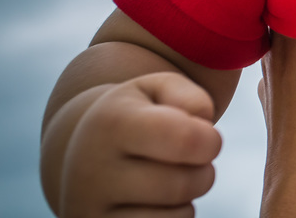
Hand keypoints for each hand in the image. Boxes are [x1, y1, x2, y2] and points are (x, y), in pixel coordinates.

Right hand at [56, 72, 220, 216]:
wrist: (84, 153)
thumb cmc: (138, 115)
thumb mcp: (160, 89)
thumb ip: (191, 96)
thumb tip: (205, 123)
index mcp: (112, 123)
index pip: (186, 139)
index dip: (210, 141)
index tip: (206, 137)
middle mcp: (92, 171)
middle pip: (183, 185)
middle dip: (202, 172)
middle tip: (191, 161)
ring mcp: (88, 210)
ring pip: (176, 217)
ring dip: (187, 200)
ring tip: (169, 180)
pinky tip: (157, 203)